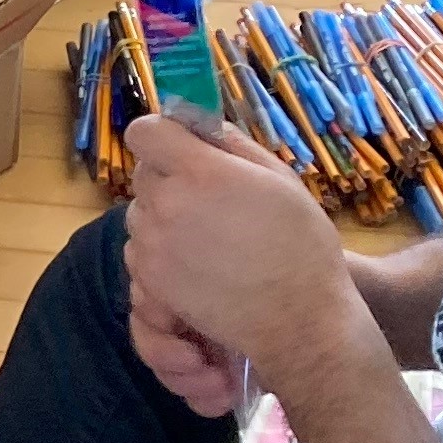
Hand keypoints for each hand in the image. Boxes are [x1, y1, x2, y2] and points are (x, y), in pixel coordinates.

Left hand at [123, 109, 356, 411]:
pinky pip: (141, 249)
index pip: (145, 131)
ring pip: (141, 212)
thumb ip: (232, 144)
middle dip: (169, 176)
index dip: (164, 134)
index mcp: (198, 171)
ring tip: (210, 235)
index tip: (186, 146)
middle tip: (210, 197)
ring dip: (164, 215)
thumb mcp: (280, 179)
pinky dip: (161, 250)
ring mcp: (152, 244)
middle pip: (144, 172)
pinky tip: (199, 262)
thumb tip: (200, 122)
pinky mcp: (149, 279)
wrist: (298, 320)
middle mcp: (166, 203)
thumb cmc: (300, 246)